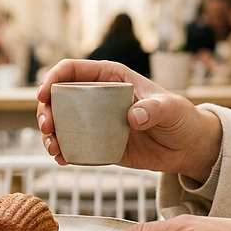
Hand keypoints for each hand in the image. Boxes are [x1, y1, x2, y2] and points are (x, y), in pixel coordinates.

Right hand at [36, 59, 221, 182]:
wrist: (187, 147)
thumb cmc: (181, 118)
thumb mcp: (171, 109)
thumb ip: (154, 109)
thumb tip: (134, 117)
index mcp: (111, 77)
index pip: (72, 70)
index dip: (52, 79)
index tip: (44, 95)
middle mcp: (98, 97)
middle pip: (58, 98)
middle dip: (46, 111)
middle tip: (48, 129)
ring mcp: (95, 121)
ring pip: (61, 122)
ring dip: (50, 134)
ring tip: (53, 149)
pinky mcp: (98, 143)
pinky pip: (73, 145)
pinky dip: (62, 151)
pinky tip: (62, 159)